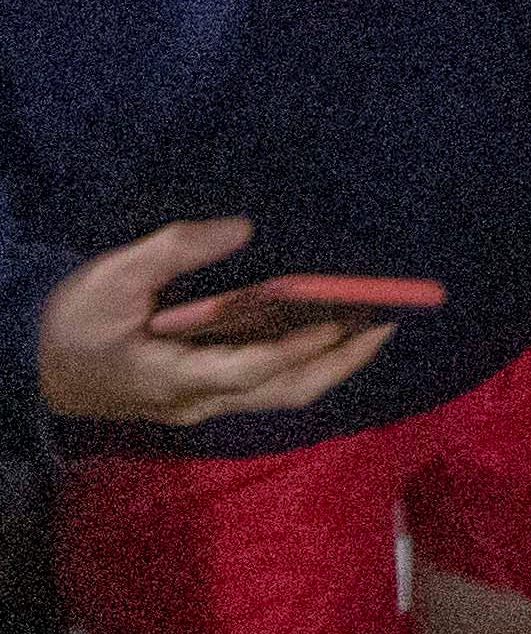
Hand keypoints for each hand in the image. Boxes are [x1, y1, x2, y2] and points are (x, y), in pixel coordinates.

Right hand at [36, 218, 395, 425]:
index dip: (302, 347)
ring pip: (279, 393)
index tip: (347, 319)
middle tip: (391, 322)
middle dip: (341, 361)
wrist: (27, 367)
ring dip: (329, 362)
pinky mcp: (201, 396)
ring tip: (374, 325)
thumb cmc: (69, 321)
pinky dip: (301, 361)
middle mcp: (199, 402)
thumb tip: (241, 228)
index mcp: (175, 378)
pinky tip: (325, 333)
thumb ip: (173, 251)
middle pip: (284, 391)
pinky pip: (264, 385)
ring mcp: (202, 405)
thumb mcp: (110, 279)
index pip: (253, 369)